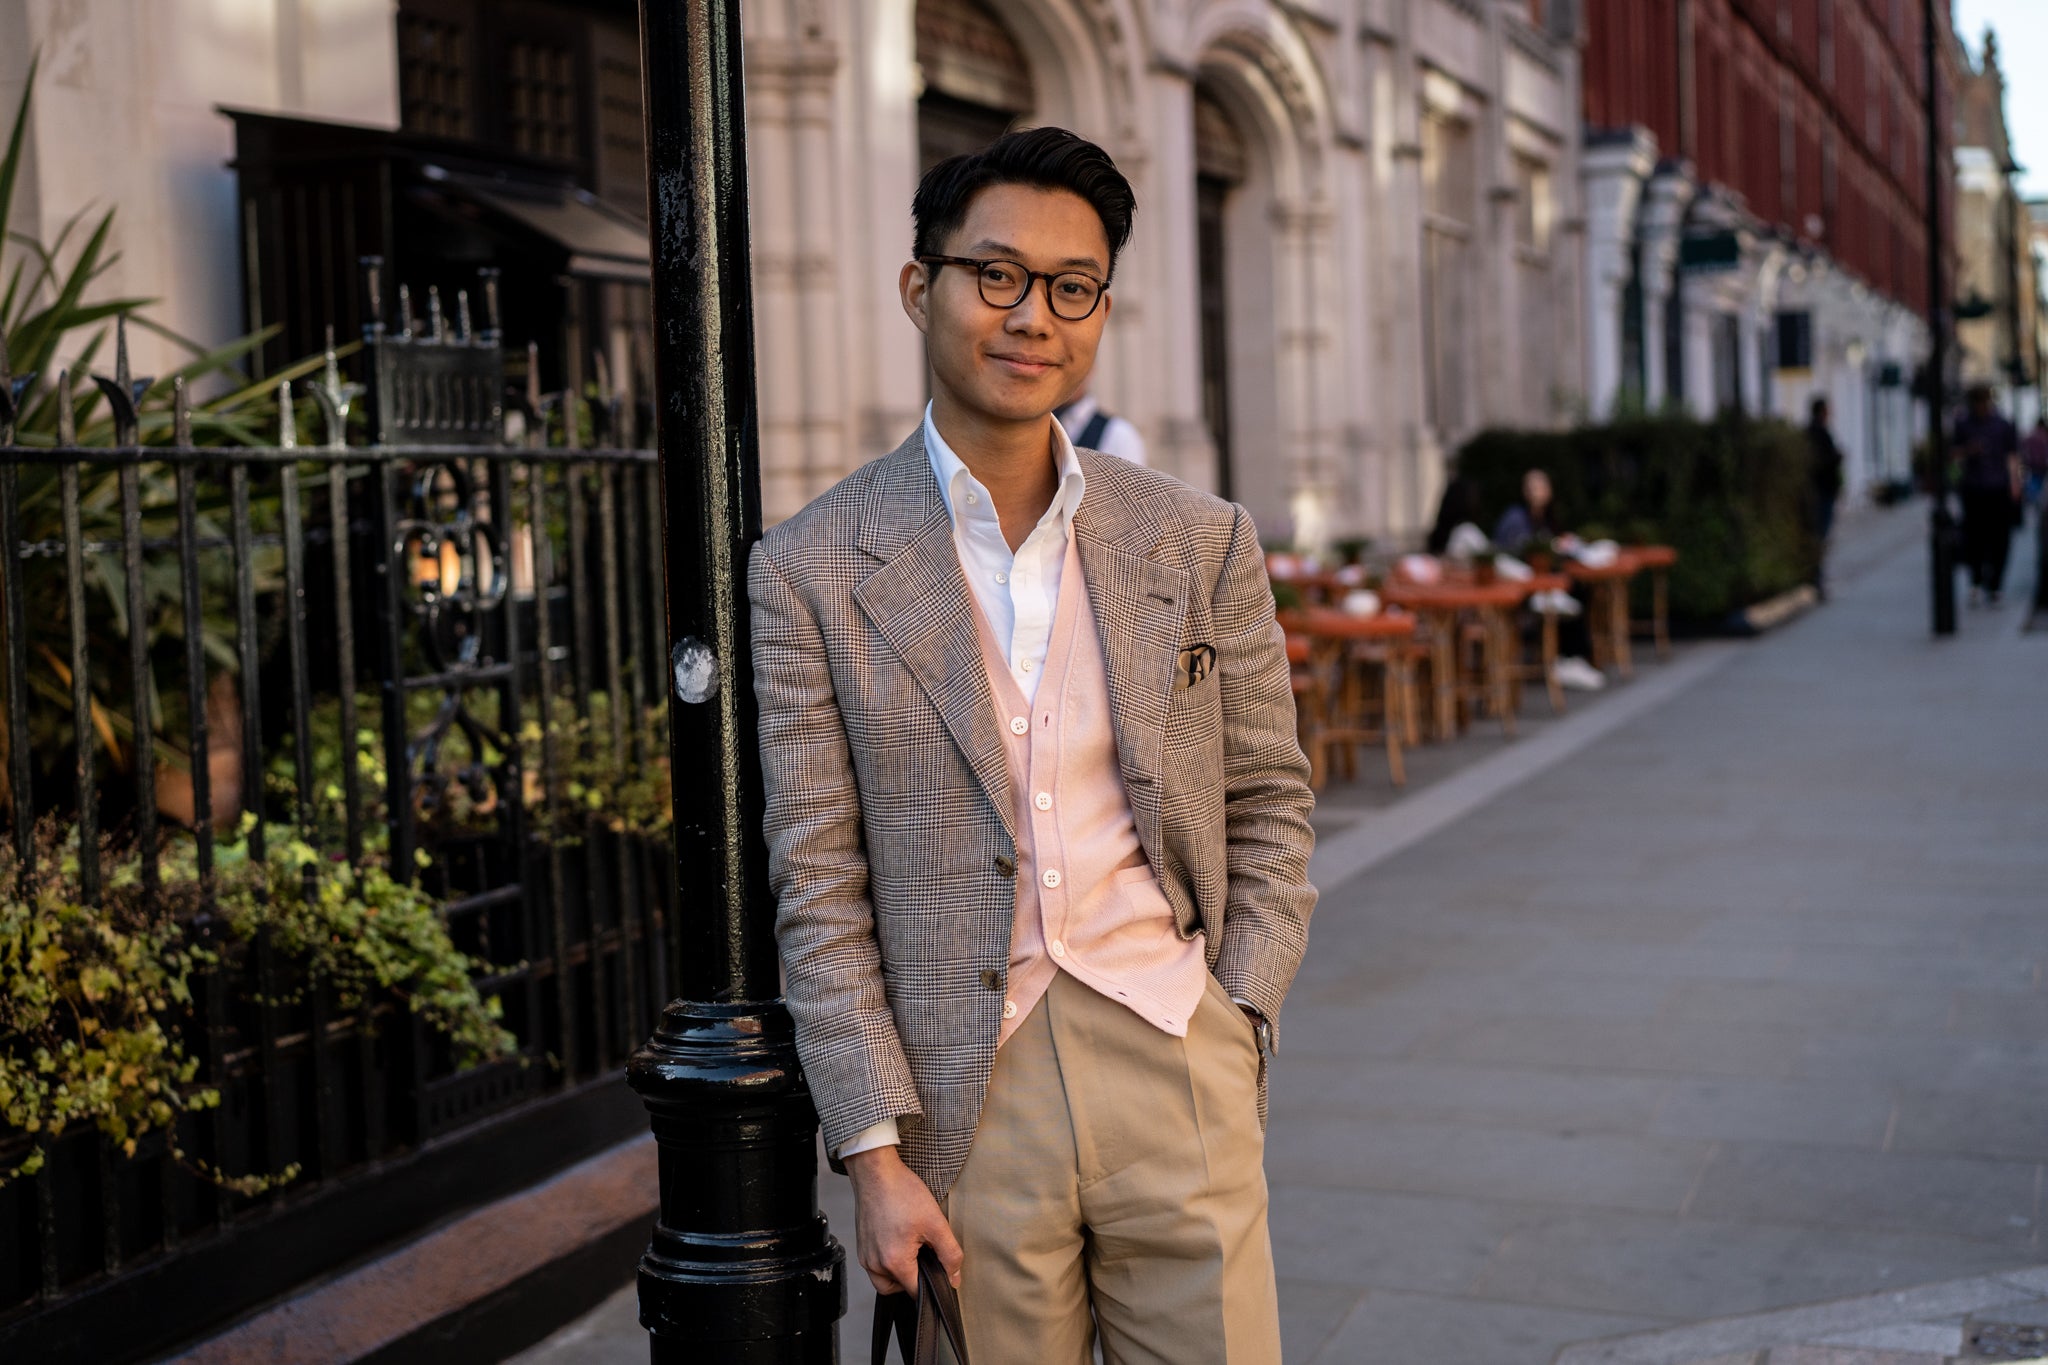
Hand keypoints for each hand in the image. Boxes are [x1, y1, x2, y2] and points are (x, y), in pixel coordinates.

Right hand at [844, 1145, 963, 1294]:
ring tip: (912, 1248)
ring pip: (885, 1280)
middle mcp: (874, 1264)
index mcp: (894, 1263)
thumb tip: (954, 1278)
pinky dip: (888, 1261)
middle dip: (914, 1279)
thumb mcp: (935, 1223)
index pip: (917, 1293)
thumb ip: (950, 1254)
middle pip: (899, 1289)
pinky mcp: (861, 1246)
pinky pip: (875, 1266)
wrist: (875, 1172)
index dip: (933, 1285)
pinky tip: (899, 1241)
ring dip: (900, 1273)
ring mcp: (865, 1256)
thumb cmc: (902, 1192)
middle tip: (925, 1255)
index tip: (939, 1269)